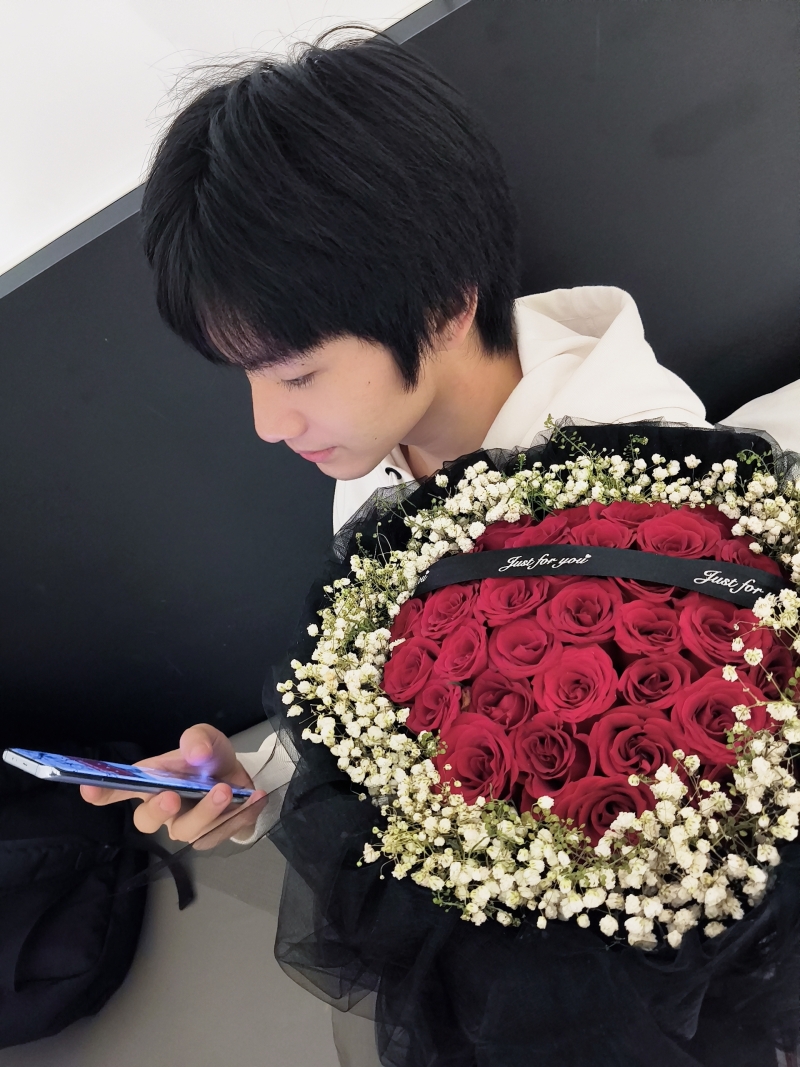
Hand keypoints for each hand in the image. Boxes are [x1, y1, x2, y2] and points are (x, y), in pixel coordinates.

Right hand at [79, 724, 266, 846]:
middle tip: (172, 797)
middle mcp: (162, 808)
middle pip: (147, 820)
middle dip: (158, 810)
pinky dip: (239, 815)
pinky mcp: (212, 836)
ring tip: (226, 790)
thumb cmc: (209, 759)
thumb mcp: (206, 739)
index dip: (102, 791)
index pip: (118, 789)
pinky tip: (254, 798)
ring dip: (207, 812)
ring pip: (188, 831)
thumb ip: (198, 739)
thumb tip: (195, 751)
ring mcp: (186, 826)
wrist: (242, 777)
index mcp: (151, 782)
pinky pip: (221, 833)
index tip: (89, 788)